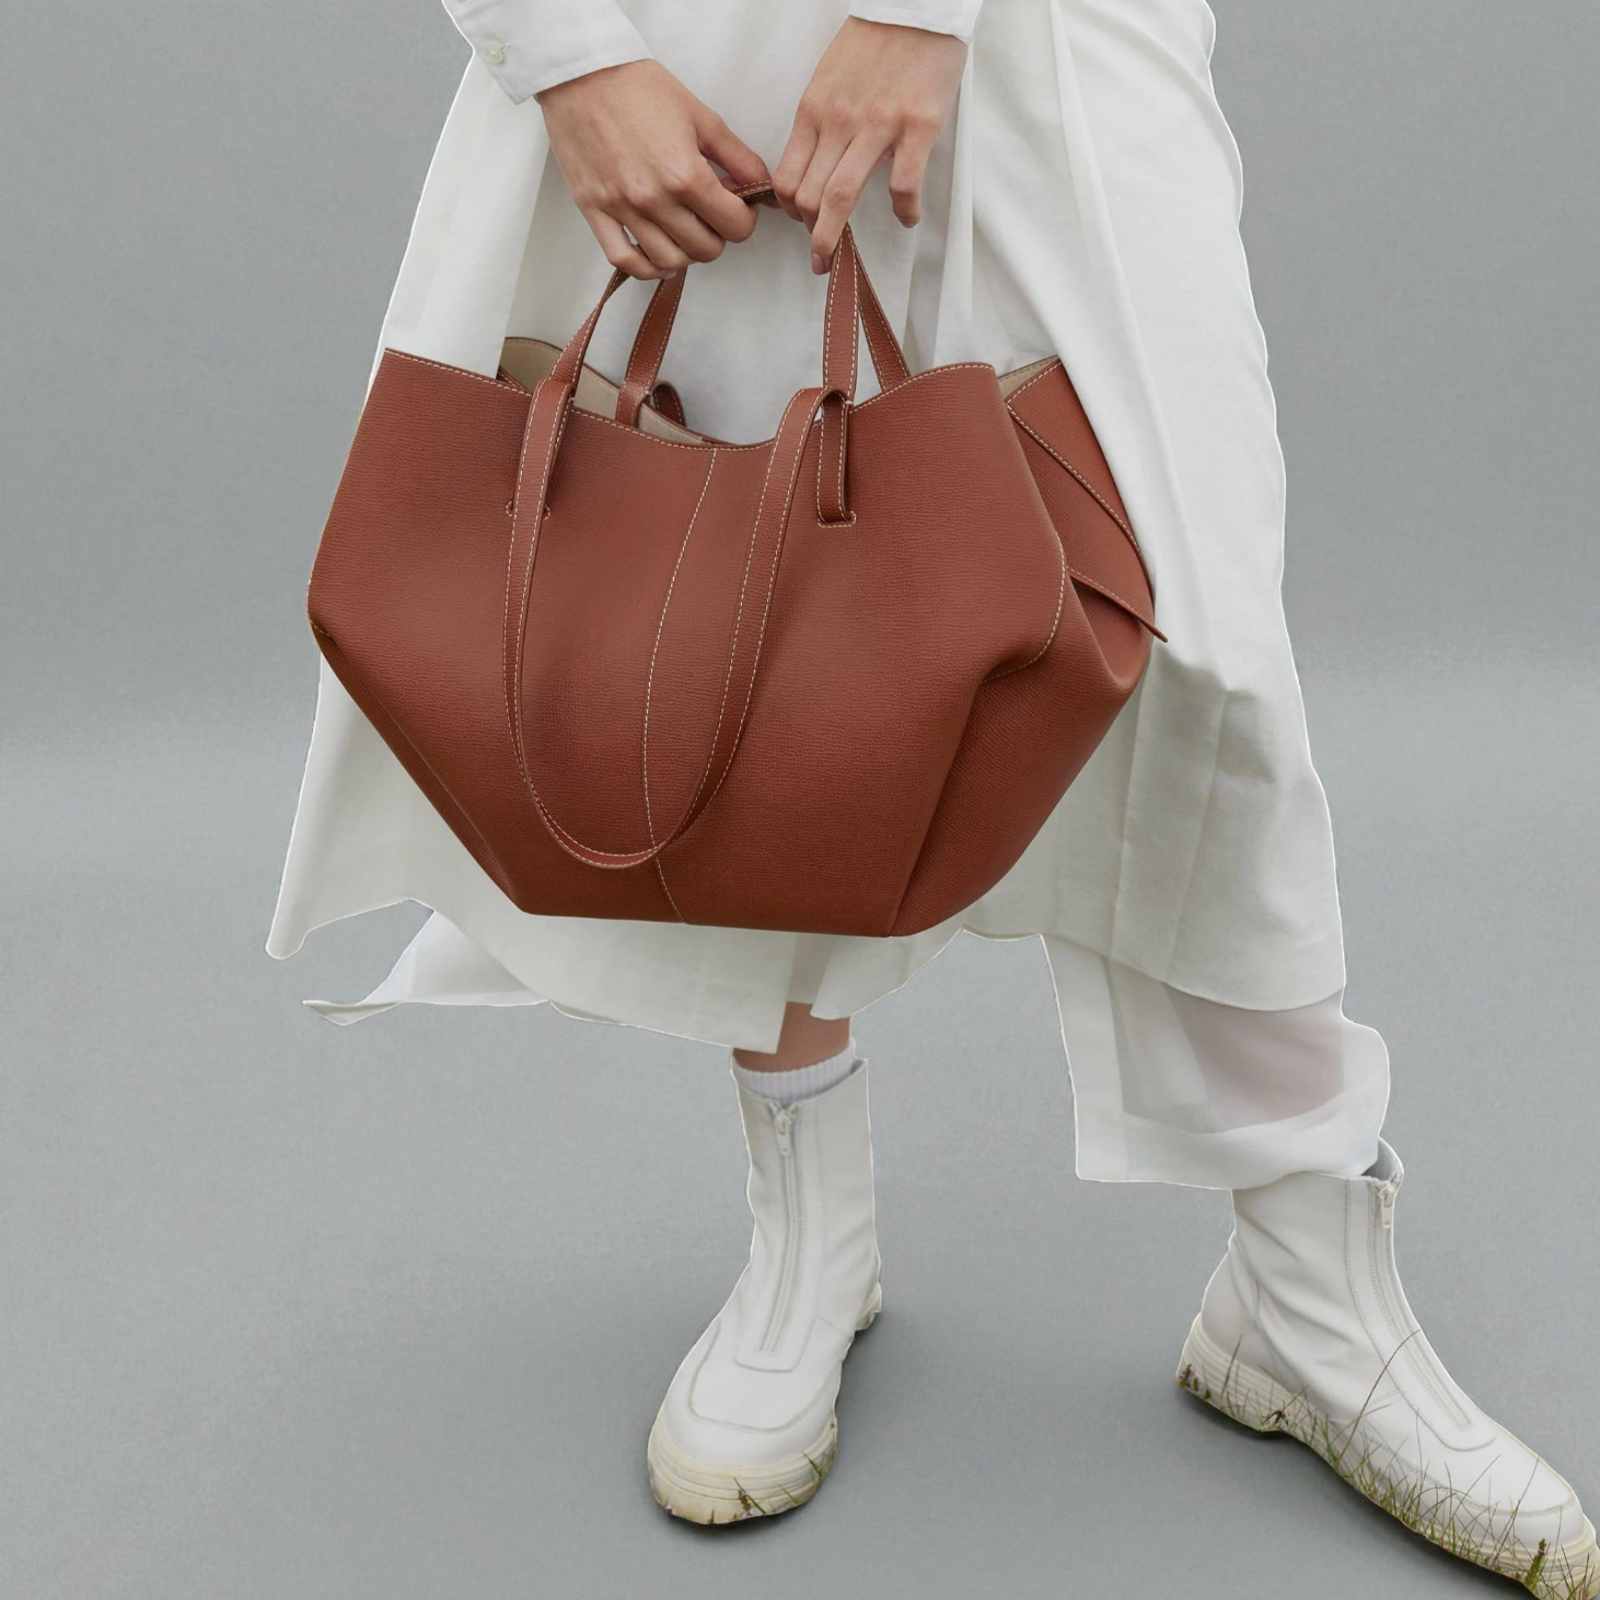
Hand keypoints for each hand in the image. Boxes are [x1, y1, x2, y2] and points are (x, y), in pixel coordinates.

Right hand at [537, 60, 771, 278]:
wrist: (582, 72)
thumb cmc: (639, 88)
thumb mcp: (701, 116)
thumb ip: (737, 157)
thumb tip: (760, 187)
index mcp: (685, 174)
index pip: (735, 227)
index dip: (744, 219)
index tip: (738, 207)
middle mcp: (654, 198)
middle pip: (705, 250)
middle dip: (717, 236)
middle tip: (711, 216)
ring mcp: (622, 208)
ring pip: (669, 261)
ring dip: (685, 253)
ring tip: (685, 232)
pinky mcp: (594, 211)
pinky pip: (624, 261)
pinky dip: (646, 268)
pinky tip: (657, 257)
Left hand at [774, 18, 965, 273]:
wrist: (915, 7)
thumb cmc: (873, 45)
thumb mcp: (828, 81)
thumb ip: (820, 123)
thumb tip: (813, 166)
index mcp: (814, 111)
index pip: (787, 176)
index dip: (789, 210)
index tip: (800, 222)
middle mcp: (839, 121)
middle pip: (809, 196)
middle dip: (810, 234)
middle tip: (819, 254)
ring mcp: (878, 126)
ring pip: (841, 197)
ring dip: (834, 237)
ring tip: (839, 255)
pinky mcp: (916, 127)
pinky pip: (902, 187)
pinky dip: (904, 212)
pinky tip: (907, 217)